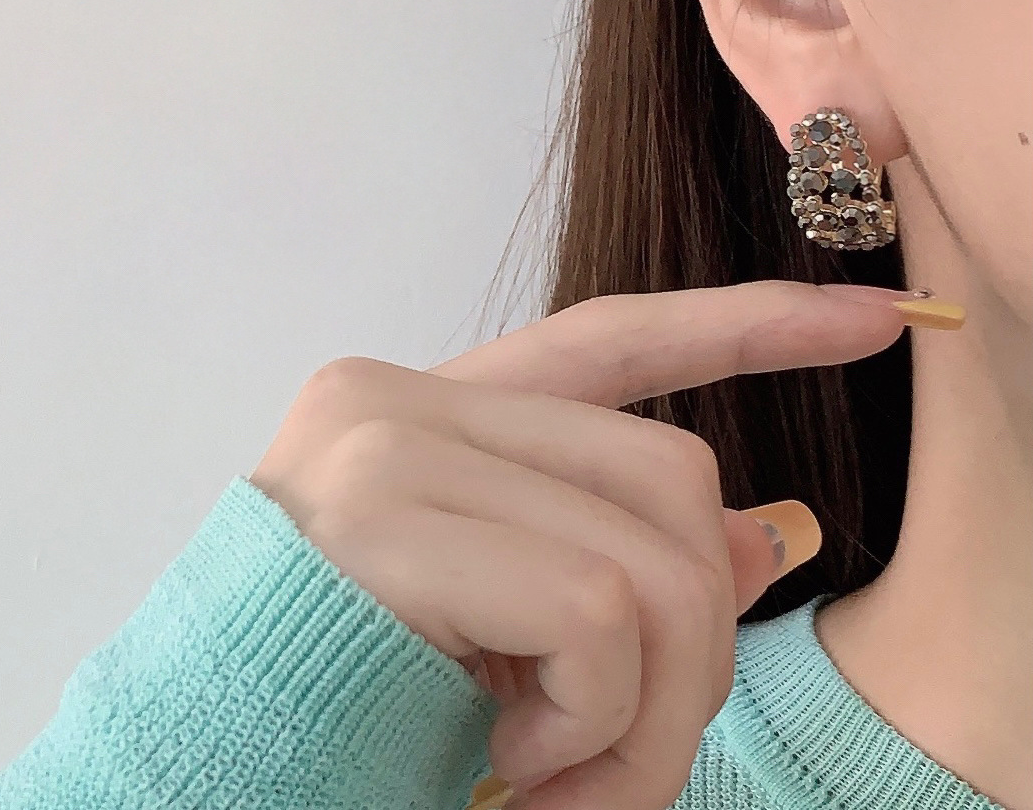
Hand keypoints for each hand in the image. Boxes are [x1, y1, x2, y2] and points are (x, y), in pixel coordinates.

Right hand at [249, 280, 903, 809]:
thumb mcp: (516, 629)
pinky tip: (521, 765)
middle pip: (672, 474)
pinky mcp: (386, 520)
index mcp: (435, 417)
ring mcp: (388, 446)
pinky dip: (600, 723)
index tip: (872, 315)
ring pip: (658, 552)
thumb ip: (632, 563)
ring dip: (656, 709)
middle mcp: (400, 399)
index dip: (748, 327)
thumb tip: (780, 532)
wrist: (206, 767)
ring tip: (573, 779)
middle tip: (634, 748)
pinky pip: (596, 613)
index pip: (613, 338)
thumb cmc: (361, 704)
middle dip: (703, 634)